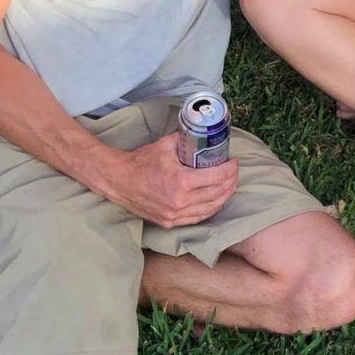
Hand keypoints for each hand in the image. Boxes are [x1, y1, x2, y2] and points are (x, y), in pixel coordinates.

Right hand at [110, 133, 238, 226]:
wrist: (120, 181)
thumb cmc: (141, 161)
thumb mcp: (165, 144)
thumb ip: (186, 139)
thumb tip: (202, 133)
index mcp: (181, 182)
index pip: (216, 177)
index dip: (229, 170)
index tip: (234, 162)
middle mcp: (180, 202)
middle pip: (216, 194)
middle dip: (230, 182)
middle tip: (234, 171)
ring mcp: (174, 215)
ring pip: (209, 208)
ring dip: (224, 197)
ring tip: (230, 185)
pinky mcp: (169, 222)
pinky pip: (197, 218)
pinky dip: (210, 209)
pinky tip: (216, 201)